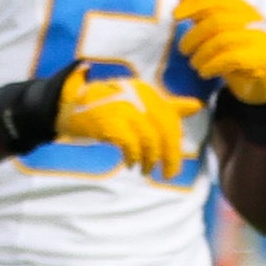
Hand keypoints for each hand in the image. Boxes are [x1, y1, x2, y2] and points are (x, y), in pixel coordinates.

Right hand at [58, 63, 190, 175]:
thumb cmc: (109, 108)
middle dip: (170, 156)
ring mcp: (122, 107)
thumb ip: (168, 107)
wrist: (68, 106)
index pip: (170, 119)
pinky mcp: (108, 121)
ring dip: (150, 160)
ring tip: (145, 170)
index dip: (174, 142)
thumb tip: (197, 106)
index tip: (172, 160)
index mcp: (146, 91)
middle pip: (164, 130)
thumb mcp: (139, 104)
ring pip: (150, 140)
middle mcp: (137, 96)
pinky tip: (130, 164)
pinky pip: (131, 144)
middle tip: (167, 174)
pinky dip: (133, 158)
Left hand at [172, 0, 265, 103]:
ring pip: (223, 40)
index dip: (192, 7)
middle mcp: (253, 20)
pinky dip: (213, 65)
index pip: (214, 1)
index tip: (174, 17)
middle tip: (183, 49)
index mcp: (242, 8)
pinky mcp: (262, 59)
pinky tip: (205, 72)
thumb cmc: (239, 47)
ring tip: (195, 64)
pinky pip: (232, 59)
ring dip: (202, 54)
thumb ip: (205, 12)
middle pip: (217, 21)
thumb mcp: (222, 27)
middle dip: (194, 36)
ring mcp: (260, 39)